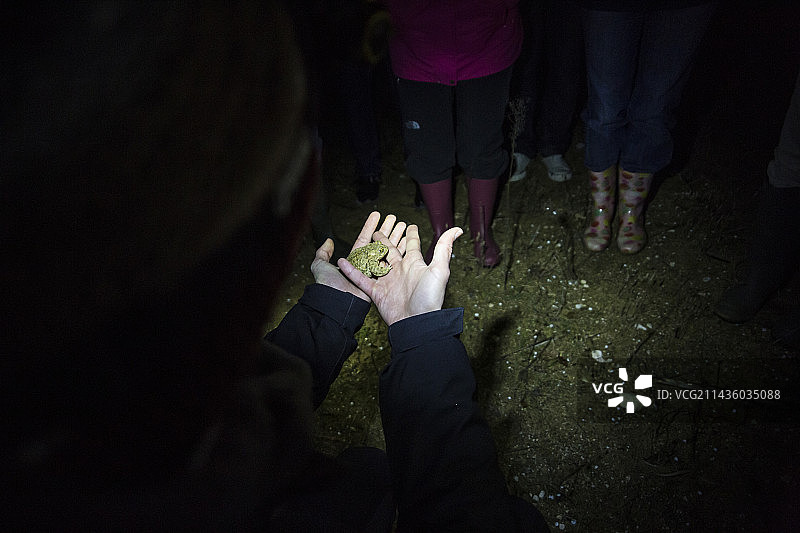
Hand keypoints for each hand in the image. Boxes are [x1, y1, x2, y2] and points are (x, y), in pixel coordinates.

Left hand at [311, 211, 397, 301]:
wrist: (338, 302)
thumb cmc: (329, 285)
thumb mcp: (320, 266)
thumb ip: (322, 253)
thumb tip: (327, 241)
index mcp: (354, 260)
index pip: (364, 239)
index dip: (371, 226)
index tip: (377, 215)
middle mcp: (366, 265)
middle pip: (379, 243)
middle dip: (388, 230)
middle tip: (395, 218)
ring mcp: (376, 272)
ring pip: (389, 251)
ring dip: (396, 238)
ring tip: (403, 226)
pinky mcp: (384, 279)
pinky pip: (393, 263)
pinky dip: (400, 253)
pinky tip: (406, 242)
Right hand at [339, 213, 462, 325]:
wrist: (416, 322)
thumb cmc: (430, 298)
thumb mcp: (440, 269)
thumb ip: (444, 248)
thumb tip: (458, 229)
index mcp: (414, 265)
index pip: (412, 245)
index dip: (411, 235)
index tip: (409, 225)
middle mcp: (400, 271)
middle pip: (390, 251)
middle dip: (385, 241)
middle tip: (378, 230)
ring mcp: (388, 282)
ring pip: (375, 263)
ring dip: (367, 253)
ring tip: (361, 241)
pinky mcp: (376, 292)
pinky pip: (362, 279)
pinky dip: (352, 271)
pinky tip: (341, 261)